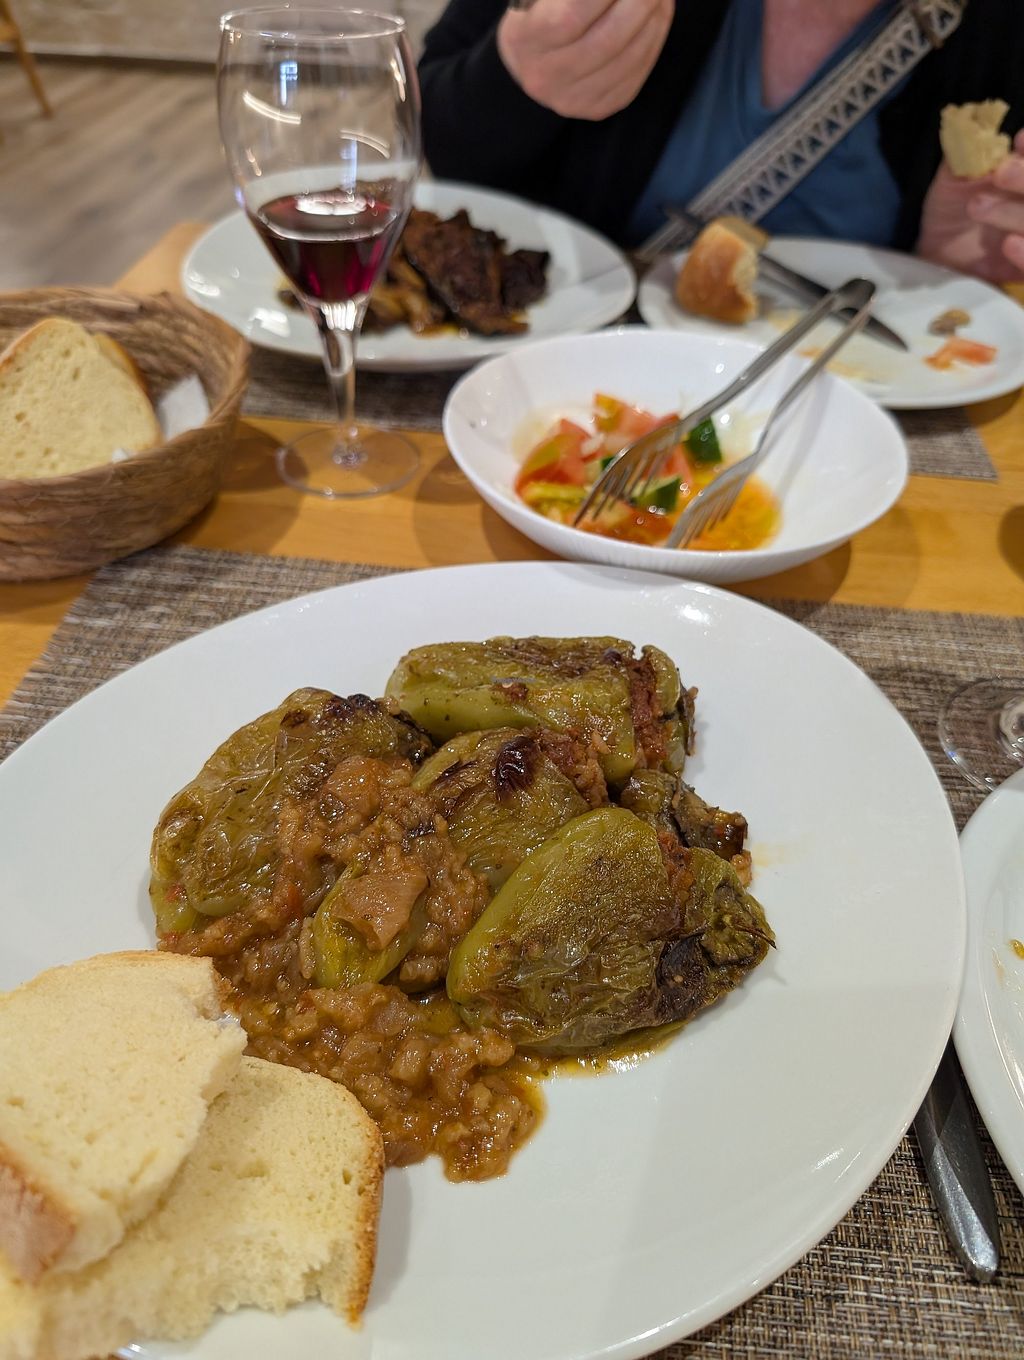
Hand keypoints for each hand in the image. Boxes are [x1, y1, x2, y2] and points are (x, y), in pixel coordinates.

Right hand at [497, 0, 672, 120]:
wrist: (531, 59)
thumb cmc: (543, 10)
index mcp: (525, 38)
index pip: (574, 14)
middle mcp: (545, 76)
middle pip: (608, 39)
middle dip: (640, 3)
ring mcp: (572, 98)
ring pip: (629, 57)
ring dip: (655, 19)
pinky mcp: (598, 107)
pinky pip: (636, 73)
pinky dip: (654, 39)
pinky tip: (657, 16)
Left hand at [916, 130, 1023, 283]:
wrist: (935, 256)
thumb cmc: (949, 211)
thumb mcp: (955, 178)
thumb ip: (966, 152)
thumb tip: (971, 122)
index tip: (1020, 141)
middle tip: (999, 174)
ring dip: (1014, 214)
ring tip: (977, 206)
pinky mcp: (1023, 268)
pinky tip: (1008, 246)